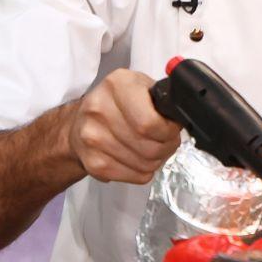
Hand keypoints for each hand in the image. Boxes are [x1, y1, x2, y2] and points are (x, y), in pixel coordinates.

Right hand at [67, 68, 181, 184]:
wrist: (80, 122)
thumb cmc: (118, 103)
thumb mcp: (140, 86)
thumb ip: (161, 99)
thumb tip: (181, 119)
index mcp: (117, 85)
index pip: (149, 123)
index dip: (168, 131)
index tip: (171, 129)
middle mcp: (99, 110)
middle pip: (149, 146)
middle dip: (167, 147)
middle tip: (166, 141)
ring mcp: (92, 138)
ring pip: (145, 164)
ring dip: (157, 160)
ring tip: (152, 148)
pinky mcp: (93, 163)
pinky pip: (135, 176)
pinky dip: (144, 171)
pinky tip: (138, 158)